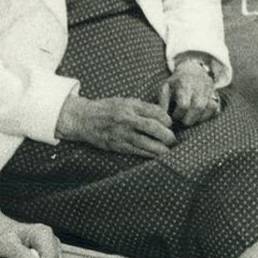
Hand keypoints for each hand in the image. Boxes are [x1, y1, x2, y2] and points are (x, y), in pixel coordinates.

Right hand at [56, 90, 175, 156]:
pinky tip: (155, 155)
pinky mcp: (117, 145)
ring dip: (160, 148)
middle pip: (152, 127)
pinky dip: (148, 154)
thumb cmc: (108, 108)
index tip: (170, 123)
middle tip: (172, 139)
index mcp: (130, 105)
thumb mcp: (125, 101)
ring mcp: (121, 133)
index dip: (166, 119)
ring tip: (168, 150)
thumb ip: (142, 108)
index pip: (154, 111)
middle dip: (166, 134)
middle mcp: (126, 119)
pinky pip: (136, 151)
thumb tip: (162, 115)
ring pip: (145, 142)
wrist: (85, 118)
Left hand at [161, 54, 221, 127]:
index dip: (178, 114)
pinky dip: (208, 115)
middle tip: (182, 121)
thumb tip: (163, 117)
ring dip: (199, 119)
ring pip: (209, 108)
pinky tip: (198, 116)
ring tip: (189, 119)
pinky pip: (216, 108)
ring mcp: (210, 89)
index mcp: (185, 84)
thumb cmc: (176, 81)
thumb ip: (163, 101)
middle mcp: (200, 86)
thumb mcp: (166, 87)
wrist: (193, 69)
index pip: (184, 104)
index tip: (173, 116)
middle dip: (189, 119)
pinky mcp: (216, 94)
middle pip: (198, 107)